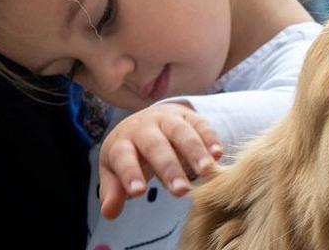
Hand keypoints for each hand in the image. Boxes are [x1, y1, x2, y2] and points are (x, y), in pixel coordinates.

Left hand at [98, 102, 222, 218]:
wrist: (147, 120)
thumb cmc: (131, 153)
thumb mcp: (115, 170)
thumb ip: (114, 190)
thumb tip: (109, 212)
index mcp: (122, 141)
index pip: (123, 157)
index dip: (130, 173)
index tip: (139, 192)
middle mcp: (144, 126)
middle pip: (155, 145)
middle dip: (168, 167)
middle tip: (180, 191)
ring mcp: (168, 118)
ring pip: (181, 132)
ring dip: (194, 151)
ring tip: (206, 172)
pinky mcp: (189, 116)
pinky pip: (201, 124)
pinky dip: (210, 138)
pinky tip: (218, 154)